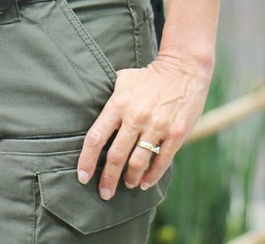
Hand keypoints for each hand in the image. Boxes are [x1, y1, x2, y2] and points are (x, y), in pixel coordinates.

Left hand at [75, 53, 211, 199]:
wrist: (182, 70)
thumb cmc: (148, 77)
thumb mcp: (123, 80)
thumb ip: (109, 99)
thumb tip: (92, 113)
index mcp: (118, 104)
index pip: (96, 137)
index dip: (87, 159)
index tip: (82, 176)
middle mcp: (135, 117)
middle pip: (115, 155)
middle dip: (108, 178)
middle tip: (104, 193)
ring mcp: (156, 127)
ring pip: (138, 162)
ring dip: (129, 178)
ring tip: (126, 185)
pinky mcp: (175, 135)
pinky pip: (161, 162)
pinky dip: (151, 176)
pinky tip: (145, 183)